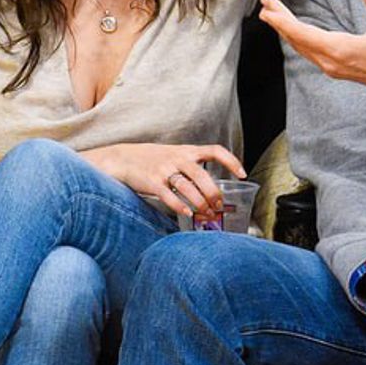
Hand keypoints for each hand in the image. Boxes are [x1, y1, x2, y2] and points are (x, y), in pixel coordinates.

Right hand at [86, 143, 245, 216]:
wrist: (123, 158)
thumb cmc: (154, 160)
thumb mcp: (175, 156)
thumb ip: (193, 167)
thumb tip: (213, 190)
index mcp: (187, 151)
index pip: (215, 150)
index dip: (231, 161)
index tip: (243, 174)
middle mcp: (178, 158)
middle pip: (203, 176)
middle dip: (214, 193)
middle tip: (220, 206)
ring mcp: (164, 170)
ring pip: (188, 188)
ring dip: (200, 203)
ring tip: (208, 214)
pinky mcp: (152, 182)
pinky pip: (169, 196)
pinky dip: (180, 206)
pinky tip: (188, 214)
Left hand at [259, 0, 365, 106]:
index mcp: (342, 50)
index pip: (303, 34)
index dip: (283, 21)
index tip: (267, 8)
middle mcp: (333, 62)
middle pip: (297, 40)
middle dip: (279, 22)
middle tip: (265, 4)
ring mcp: (334, 68)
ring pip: (302, 47)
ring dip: (286, 30)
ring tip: (273, 14)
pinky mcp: (337, 69)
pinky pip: (309, 53)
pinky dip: (298, 39)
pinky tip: (294, 31)